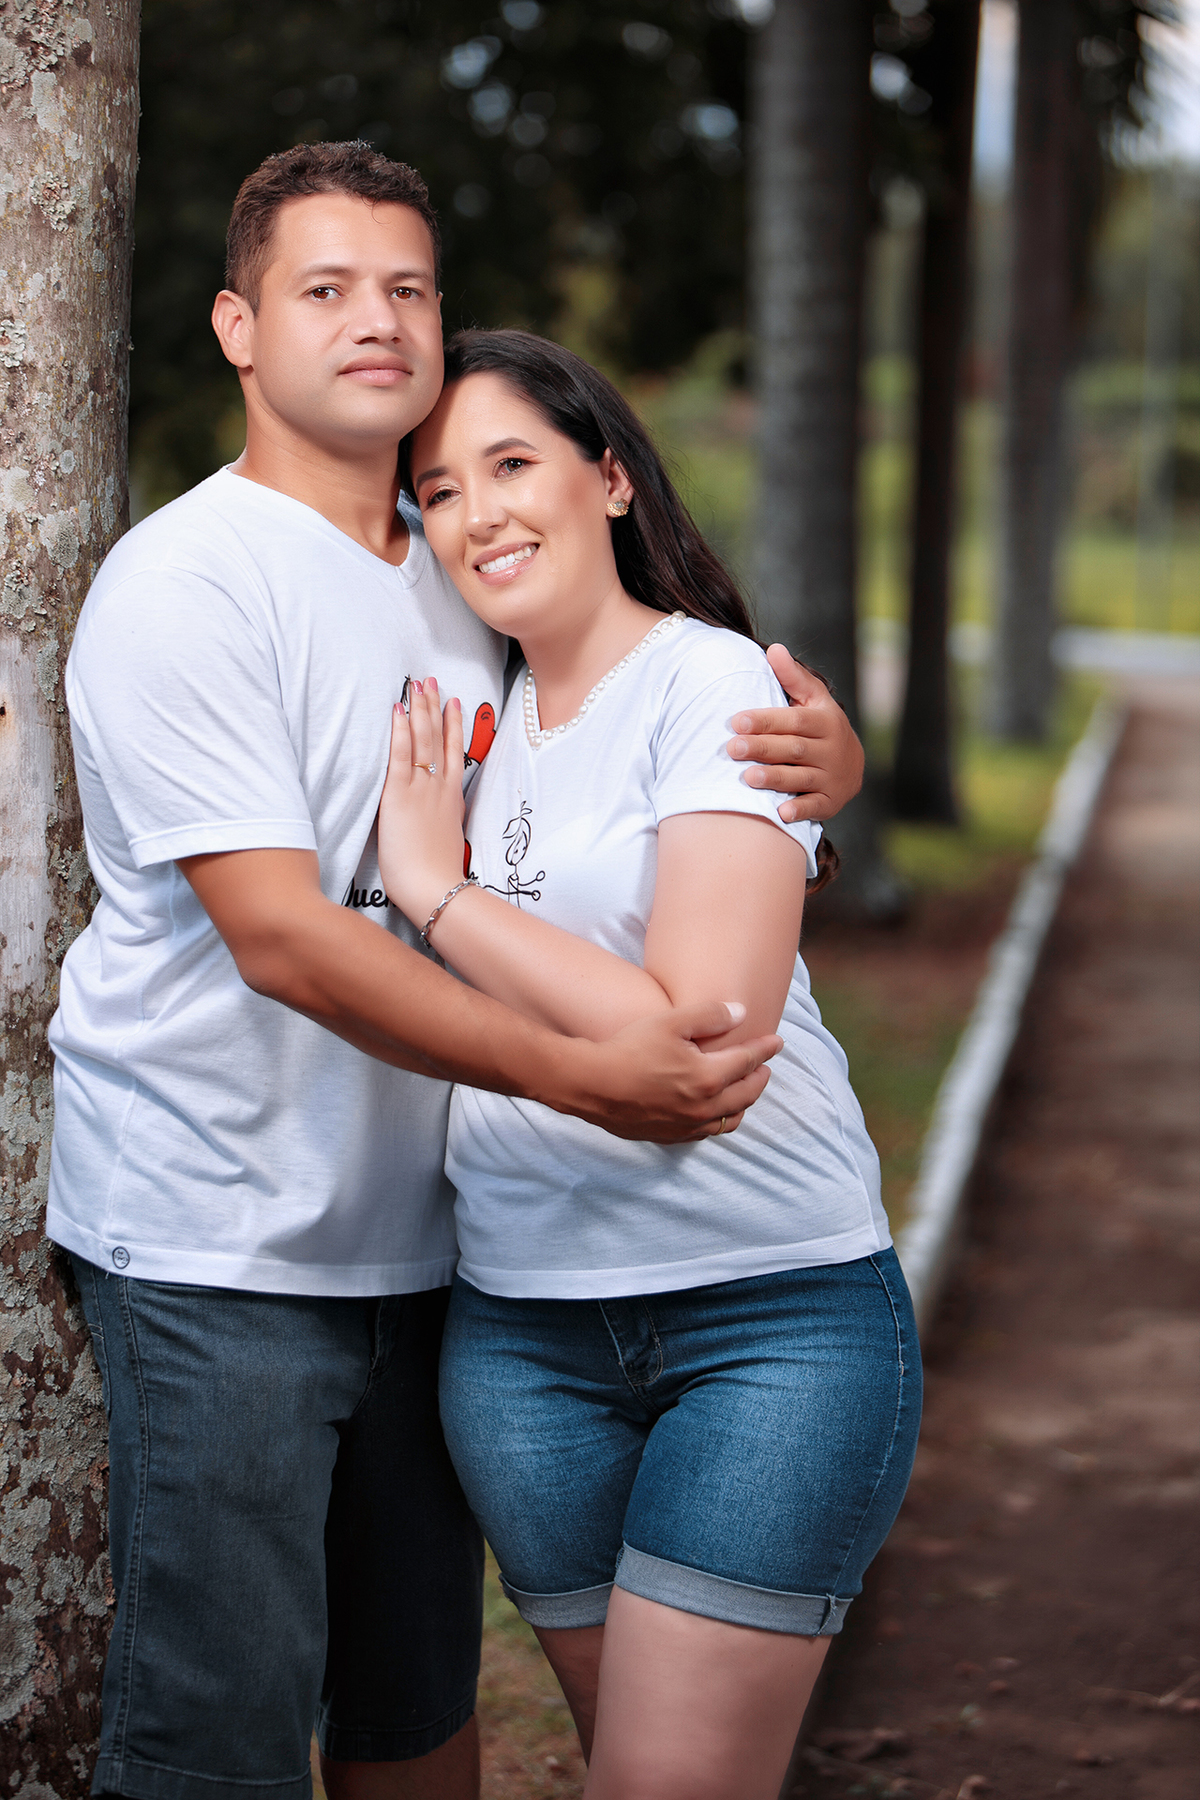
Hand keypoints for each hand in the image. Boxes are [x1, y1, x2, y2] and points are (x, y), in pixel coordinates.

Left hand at [377, 679, 467, 926]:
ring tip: (416, 684)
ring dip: (418, 709)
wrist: (435, 887)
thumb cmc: (438, 874)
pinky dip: (399, 732)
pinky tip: (397, 711)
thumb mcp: (448, 841)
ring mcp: (421, 789)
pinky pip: (400, 756)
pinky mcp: (399, 796)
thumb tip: (438, 821)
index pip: (454, 752)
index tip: (453, 702)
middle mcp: (440, 787)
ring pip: (422, 740)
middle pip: (438, 738)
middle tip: (430, 680)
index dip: (453, 725)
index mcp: (452, 798)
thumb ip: (442, 823)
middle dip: (433, 706)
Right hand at [561, 1001, 782, 1142]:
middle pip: (745, 1095)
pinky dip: (719, 1120)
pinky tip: (713, 1111)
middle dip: (759, 1079)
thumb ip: (711, 1015)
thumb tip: (741, 1013)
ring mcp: (686, 1126)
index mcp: (708, 1077)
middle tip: (764, 1066)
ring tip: (744, 1090)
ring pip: (729, 1120)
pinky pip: (705, 1133)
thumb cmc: (629, 1049)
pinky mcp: (669, 1136)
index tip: (777, 1042)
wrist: (590, 1084)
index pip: (748, 1062)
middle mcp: (703, 1107)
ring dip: (743, 1104)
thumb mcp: (671, 1022)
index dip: (765, 1050)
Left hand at [727, 645, 864, 823]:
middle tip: (732, 748)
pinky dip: (800, 810)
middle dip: (762, 748)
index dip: (765, 721)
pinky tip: (781, 813)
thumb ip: (793, 677)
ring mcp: (831, 777)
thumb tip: (774, 649)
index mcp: (824, 721)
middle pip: (793, 749)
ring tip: (747, 777)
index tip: (736, 721)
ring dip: (775, 778)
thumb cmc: (820, 726)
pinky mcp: (830, 802)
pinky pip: (816, 807)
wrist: (851, 766)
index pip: (793, 720)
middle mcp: (830, 750)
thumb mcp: (814, 699)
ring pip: (802, 777)